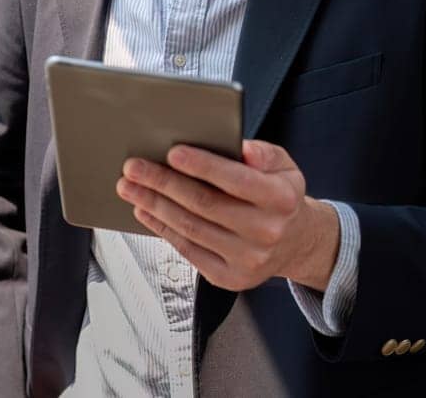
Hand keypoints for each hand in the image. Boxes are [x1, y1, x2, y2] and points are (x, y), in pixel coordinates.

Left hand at [116, 139, 339, 291]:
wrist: (294, 242)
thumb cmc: (279, 197)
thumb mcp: (284, 167)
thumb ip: (262, 153)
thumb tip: (239, 147)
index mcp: (280, 199)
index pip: (236, 180)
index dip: (202, 166)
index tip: (172, 153)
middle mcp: (266, 232)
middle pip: (204, 204)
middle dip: (163, 183)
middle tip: (134, 167)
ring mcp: (247, 259)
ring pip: (190, 228)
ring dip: (154, 205)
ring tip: (130, 187)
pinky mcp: (228, 277)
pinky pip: (187, 250)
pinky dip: (161, 229)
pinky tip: (145, 210)